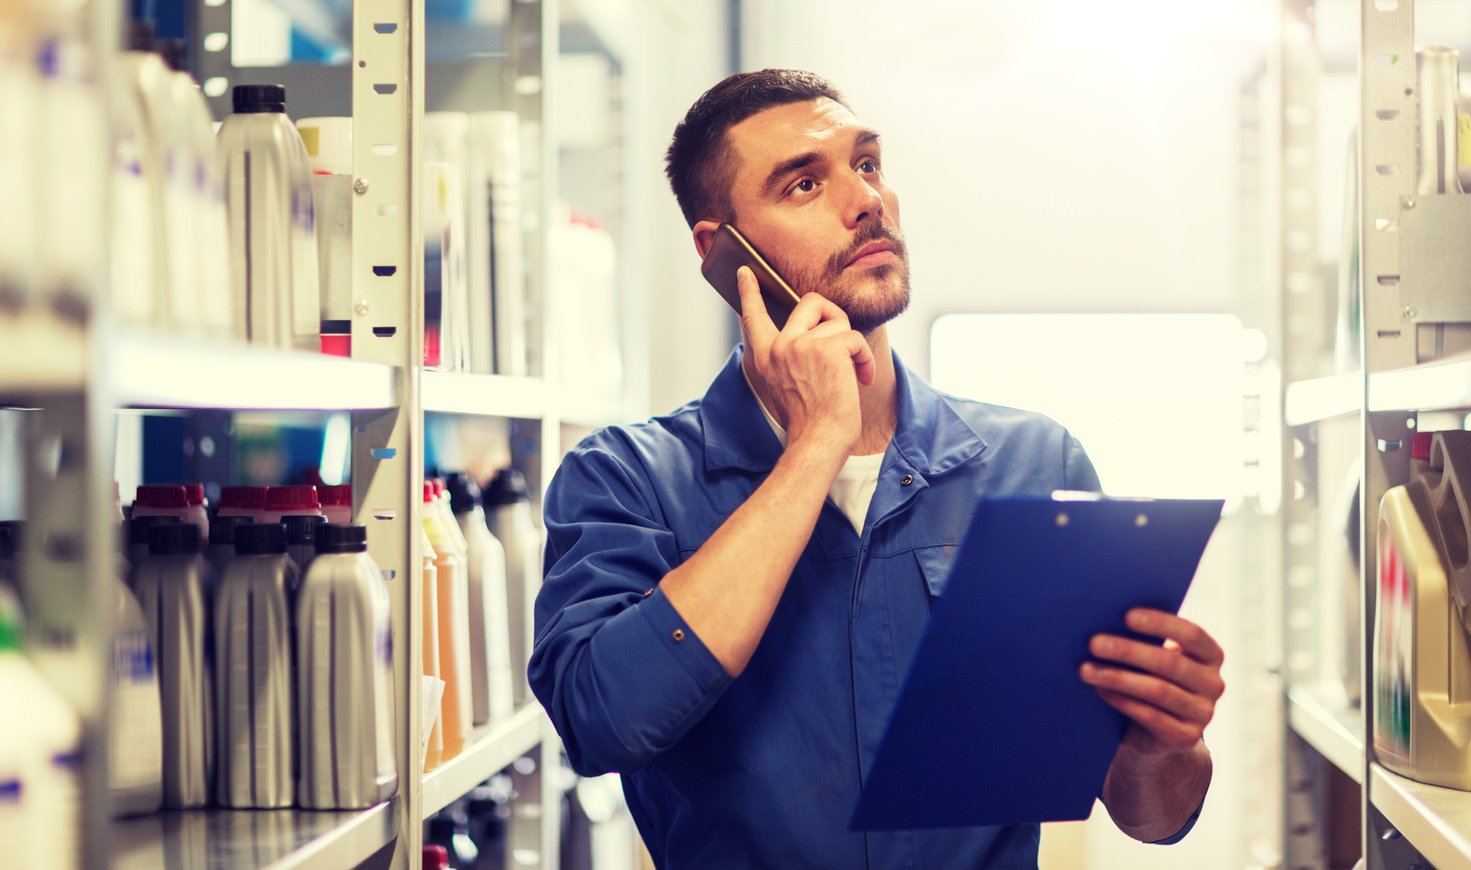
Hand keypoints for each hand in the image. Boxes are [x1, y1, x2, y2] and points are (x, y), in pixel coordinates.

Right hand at [737, 266, 874, 454]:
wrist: (818, 441)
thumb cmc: (810, 421)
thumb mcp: (788, 384)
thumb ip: (791, 356)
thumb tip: (816, 330)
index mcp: (766, 357)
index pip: (754, 316)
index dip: (750, 292)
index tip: (746, 272)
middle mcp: (779, 346)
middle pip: (810, 302)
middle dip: (834, 316)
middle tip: (843, 343)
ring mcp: (801, 345)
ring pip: (838, 321)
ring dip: (852, 347)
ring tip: (852, 374)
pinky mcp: (827, 349)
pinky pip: (855, 338)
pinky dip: (864, 359)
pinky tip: (862, 379)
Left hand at [1079, 609, 1224, 756]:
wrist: (1153, 734)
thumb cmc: (1149, 679)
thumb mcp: (1154, 659)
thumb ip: (1146, 641)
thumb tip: (1105, 617)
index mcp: (1211, 655)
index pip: (1192, 634)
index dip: (1160, 624)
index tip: (1126, 616)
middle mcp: (1214, 684)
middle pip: (1169, 663)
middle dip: (1128, 651)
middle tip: (1093, 643)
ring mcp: (1203, 713)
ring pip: (1158, 690)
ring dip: (1118, 677)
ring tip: (1086, 669)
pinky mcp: (1186, 737)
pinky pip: (1151, 716)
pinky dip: (1122, 701)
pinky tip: (1100, 690)